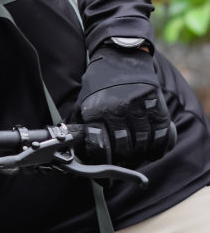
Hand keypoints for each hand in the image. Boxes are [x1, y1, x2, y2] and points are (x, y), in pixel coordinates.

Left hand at [75, 43, 174, 166]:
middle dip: (122, 163)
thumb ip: (79, 124)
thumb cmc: (100, 81)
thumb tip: (71, 148)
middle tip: (121, 167)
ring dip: (140, 157)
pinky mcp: (157, 104)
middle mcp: (117, 109)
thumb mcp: (83, 100)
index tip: (104, 177)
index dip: (102, 165)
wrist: (122, 55)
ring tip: (136, 158)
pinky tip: (153, 150)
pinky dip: (159, 147)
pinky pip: (162, 135)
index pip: (99, 146)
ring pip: (143, 145)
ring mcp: (139, 107)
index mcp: (96, 110)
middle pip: (124, 149)